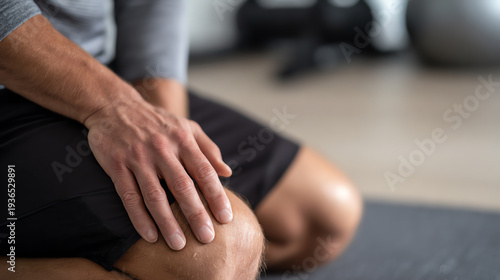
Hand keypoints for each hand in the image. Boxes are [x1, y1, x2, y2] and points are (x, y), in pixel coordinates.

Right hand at [84, 98, 232, 249]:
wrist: (115, 106)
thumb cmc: (157, 121)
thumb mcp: (187, 127)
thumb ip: (208, 149)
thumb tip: (227, 172)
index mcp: (183, 140)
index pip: (204, 171)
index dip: (216, 196)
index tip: (225, 218)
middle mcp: (162, 149)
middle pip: (182, 187)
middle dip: (196, 214)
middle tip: (207, 238)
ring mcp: (138, 158)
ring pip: (155, 195)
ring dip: (167, 222)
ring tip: (178, 244)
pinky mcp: (117, 165)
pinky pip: (129, 196)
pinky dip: (139, 218)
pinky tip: (149, 235)